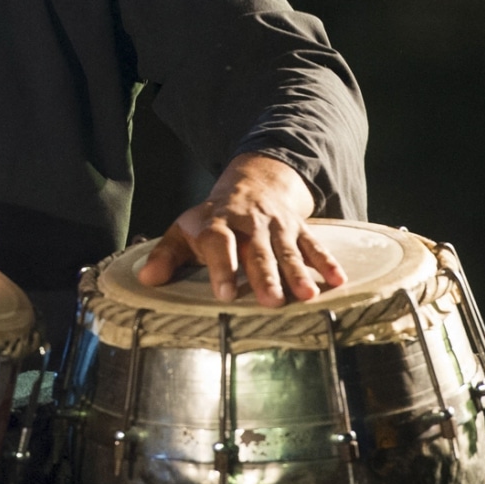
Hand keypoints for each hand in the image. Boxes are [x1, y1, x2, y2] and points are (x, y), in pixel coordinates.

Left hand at [136, 153, 344, 306]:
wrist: (254, 182)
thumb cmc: (213, 218)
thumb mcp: (185, 230)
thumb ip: (166, 255)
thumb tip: (146, 279)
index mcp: (217, 224)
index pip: (218, 243)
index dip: (221, 267)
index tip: (224, 294)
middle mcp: (249, 224)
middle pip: (257, 251)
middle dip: (265, 275)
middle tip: (272, 301)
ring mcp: (276, 226)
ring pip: (288, 250)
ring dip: (299, 272)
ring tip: (307, 295)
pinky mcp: (298, 229)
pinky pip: (314, 245)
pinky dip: (326, 261)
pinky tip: (338, 280)